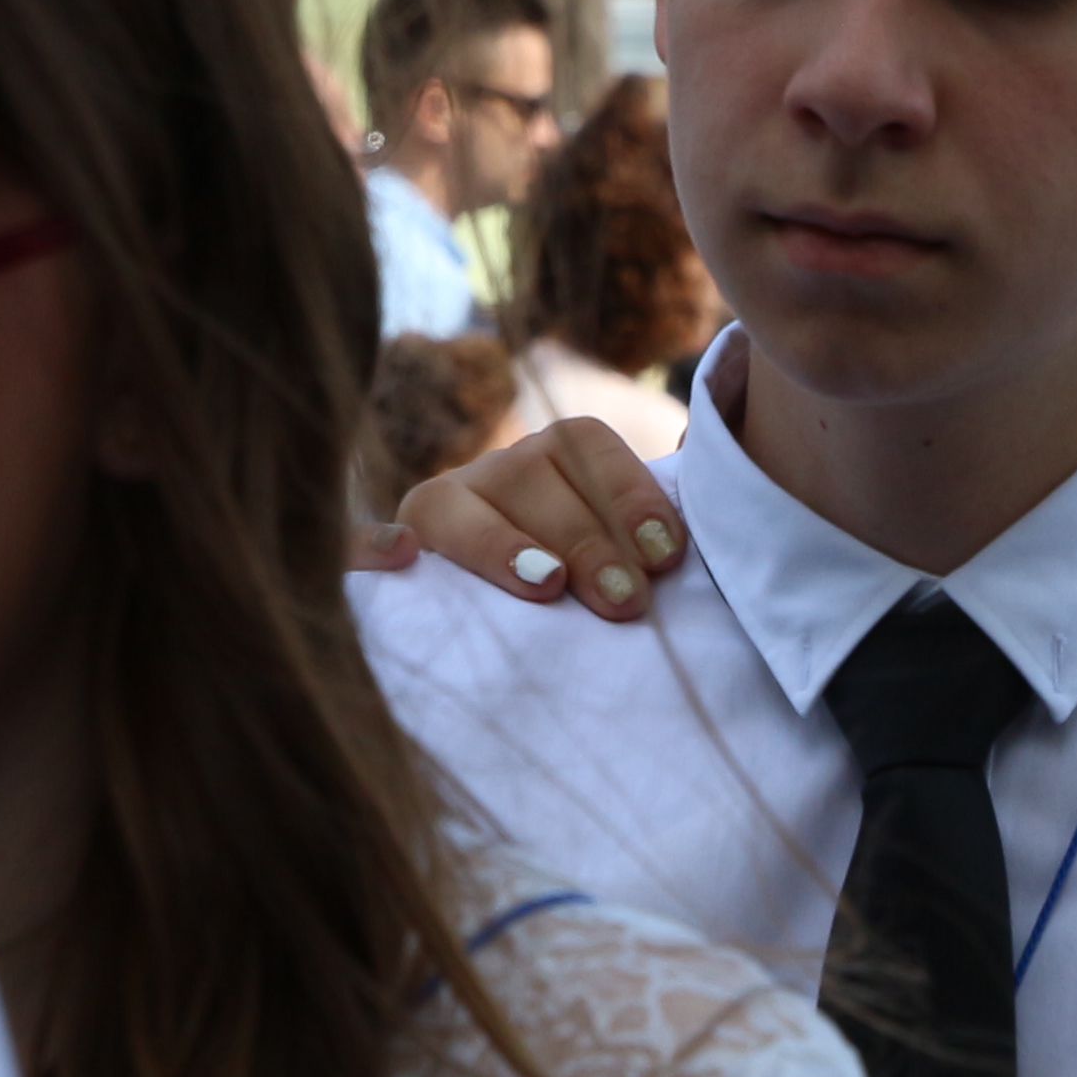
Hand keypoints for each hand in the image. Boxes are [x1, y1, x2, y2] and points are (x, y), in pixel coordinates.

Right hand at [395, 418, 689, 618]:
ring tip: (547, 587)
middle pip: (530, 480)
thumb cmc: (584, 600)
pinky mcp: (383, 560)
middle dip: (585, 539)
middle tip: (625, 602)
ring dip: (501, 545)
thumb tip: (717, 499)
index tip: (667, 554)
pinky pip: (359, 545)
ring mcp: (429, 514)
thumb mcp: (626, 559)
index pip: (586, 445)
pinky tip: (397, 558)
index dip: (628, 491)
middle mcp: (488, 475)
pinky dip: (367, 547)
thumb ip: (657, 535)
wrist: (502, 631)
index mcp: (549, 460)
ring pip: (455, 508)